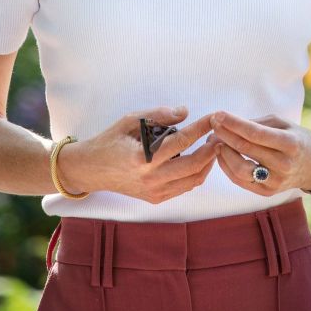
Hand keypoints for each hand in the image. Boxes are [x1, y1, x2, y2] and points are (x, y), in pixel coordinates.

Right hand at [58, 106, 216, 203]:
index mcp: (143, 158)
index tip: (214, 117)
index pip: (181, 142)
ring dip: (208, 163)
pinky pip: (184, 187)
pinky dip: (196, 174)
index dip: (201, 128)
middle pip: (194, 165)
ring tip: (213, 145)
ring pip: (193, 180)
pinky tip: (199, 159)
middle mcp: (151, 178)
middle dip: (212, 149)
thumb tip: (184, 112)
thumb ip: (157, 115)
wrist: (91, 170)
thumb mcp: (129, 121)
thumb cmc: (109, 141)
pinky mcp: (155, 198)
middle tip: (220, 133)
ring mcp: (154, 192)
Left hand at [206, 112, 310, 196]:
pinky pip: (241, 181)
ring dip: (222, 153)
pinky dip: (227, 167)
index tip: (217, 114)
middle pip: (245, 149)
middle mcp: (284, 165)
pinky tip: (222, 154)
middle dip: (224, 134)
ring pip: (240, 169)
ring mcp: (276, 182)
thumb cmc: (297, 139)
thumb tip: (228, 124)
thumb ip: (257, 123)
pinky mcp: (268, 192)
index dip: (233, 123)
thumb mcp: (283, 124)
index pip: (255, 133)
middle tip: (212, 124)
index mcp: (290, 144)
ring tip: (214, 140)